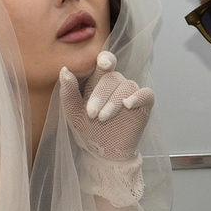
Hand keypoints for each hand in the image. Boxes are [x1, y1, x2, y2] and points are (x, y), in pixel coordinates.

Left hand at [61, 49, 154, 164]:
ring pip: (126, 86)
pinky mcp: (144, 103)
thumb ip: (68, 92)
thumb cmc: (88, 128)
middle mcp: (116, 83)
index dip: (105, 59)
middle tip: (91, 114)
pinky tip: (128, 104)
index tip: (102, 64)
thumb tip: (64, 69)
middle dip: (100, 95)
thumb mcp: (73, 112)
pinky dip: (138, 97)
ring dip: (113, 102)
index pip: (104, 62)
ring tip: (102, 118)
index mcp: (99, 80)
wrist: (104, 151)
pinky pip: (145, 94)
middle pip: (112, 78)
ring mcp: (131, 92)